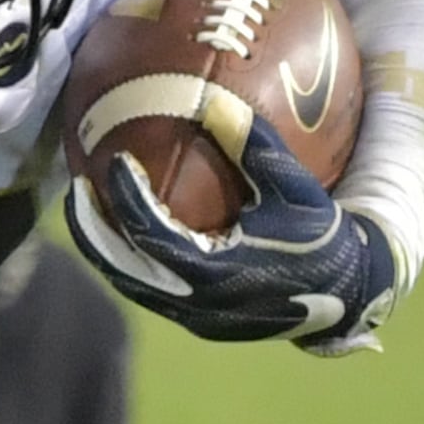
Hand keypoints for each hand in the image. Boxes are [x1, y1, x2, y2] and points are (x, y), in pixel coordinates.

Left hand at [63, 119, 397, 353]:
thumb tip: (214, 101)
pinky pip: (150, 291)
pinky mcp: (200, 322)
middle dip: (93, 231)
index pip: (154, 235)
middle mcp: (199, 301)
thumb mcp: (296, 189)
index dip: (128, 199)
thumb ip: (256, 148)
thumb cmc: (322, 235)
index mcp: (219, 271)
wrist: (347, 293)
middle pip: (124, 268)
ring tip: (87, 205)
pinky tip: (120, 228)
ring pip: (132, 284)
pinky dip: (129, 260)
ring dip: (105, 248)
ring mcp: (197, 317)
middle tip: (76, 188)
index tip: (115, 163)